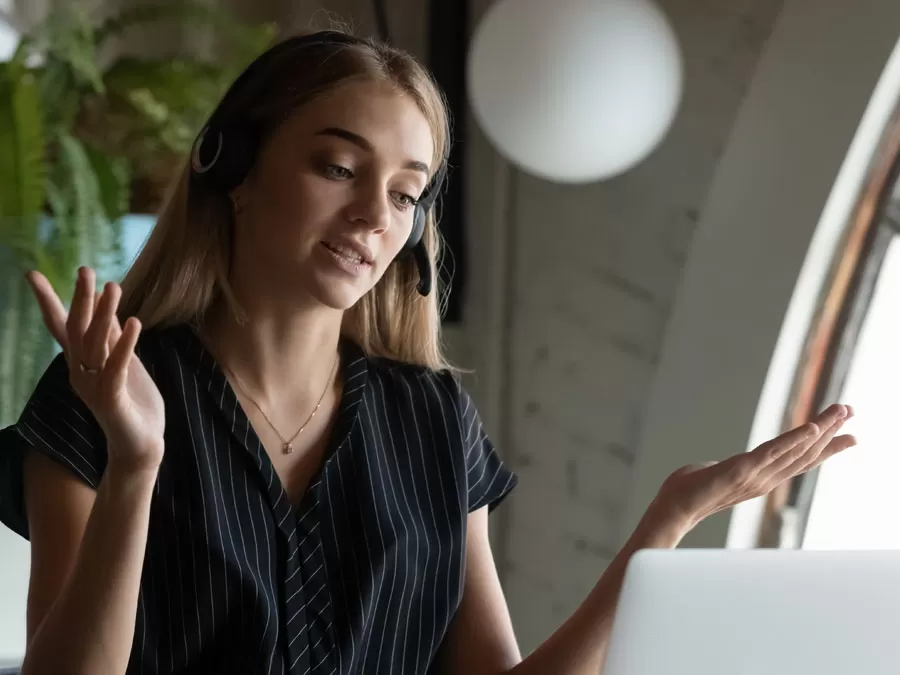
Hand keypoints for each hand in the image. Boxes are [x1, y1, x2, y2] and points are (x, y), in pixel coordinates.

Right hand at [26, 267, 165, 473]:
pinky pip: (116, 367)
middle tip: (85, 269)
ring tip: (114, 286)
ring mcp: (93, 387)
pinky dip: (125, 344)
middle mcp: (81, 373)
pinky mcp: (112, 399)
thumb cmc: (132, 403)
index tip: (32, 274)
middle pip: (76, 330)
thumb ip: (112, 338)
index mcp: (81, 363)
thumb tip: (105, 305)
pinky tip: (133, 322)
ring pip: (95, 345)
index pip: (61, 327)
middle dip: (79, 299)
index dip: (48, 301)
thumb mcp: (123, 363)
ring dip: (104, 314)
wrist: (141, 444)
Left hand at [652, 403, 855, 531]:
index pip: (799, 461)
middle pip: (805, 454)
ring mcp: (755, 476)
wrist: (670, 510)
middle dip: (831, 433)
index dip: (823, 447)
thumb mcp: (712, 473)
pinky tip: (811, 428)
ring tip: (840, 411)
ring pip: (796, 451)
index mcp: (760, 478)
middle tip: (851, 411)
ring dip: (820, 429)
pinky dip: (794, 440)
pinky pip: (772, 452)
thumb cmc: (686, 492)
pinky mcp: (741, 470)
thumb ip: (724, 469)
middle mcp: (764, 479)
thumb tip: (718, 467)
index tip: (848, 433)